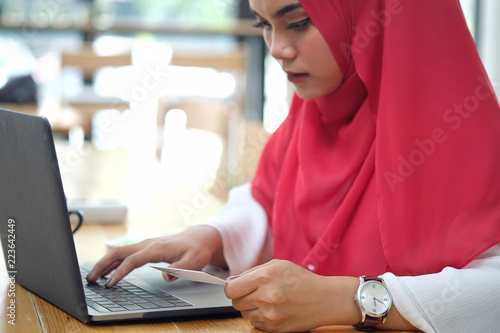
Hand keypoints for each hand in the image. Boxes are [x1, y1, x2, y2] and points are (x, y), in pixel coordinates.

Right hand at [86, 225, 224, 286]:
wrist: (199, 237)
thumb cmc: (197, 249)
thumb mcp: (194, 261)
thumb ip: (179, 269)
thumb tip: (166, 275)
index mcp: (157, 248)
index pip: (133, 260)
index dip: (120, 272)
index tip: (110, 284)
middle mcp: (148, 244)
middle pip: (119, 252)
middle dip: (103, 265)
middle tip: (91, 279)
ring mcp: (146, 244)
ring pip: (120, 251)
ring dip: (105, 263)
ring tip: (93, 276)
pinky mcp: (146, 247)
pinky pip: (126, 253)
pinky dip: (113, 260)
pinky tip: (108, 269)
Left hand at [224, 259, 359, 331]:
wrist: (324, 299)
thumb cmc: (301, 280)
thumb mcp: (277, 265)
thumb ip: (253, 272)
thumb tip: (233, 281)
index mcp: (265, 277)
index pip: (231, 289)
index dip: (232, 287)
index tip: (237, 286)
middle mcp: (266, 297)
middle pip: (236, 303)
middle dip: (242, 297)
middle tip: (254, 292)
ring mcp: (270, 315)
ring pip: (245, 314)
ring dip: (251, 308)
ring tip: (268, 300)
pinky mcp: (275, 328)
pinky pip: (256, 323)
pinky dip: (261, 317)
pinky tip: (273, 309)